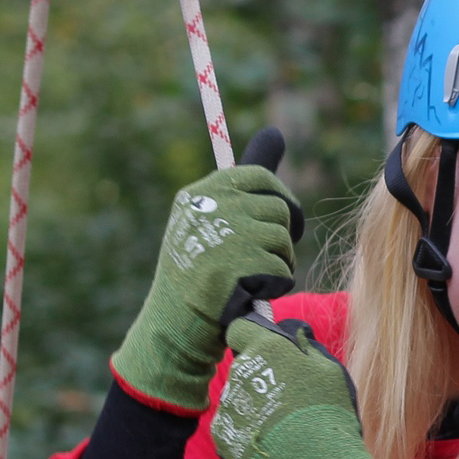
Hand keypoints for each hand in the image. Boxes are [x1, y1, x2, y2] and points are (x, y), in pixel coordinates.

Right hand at [109, 129, 304, 411]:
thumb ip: (246, 181)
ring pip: (283, 241)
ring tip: (248, 279)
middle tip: (265, 259)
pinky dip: (272, 287)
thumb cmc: (200, 272)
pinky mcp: (237, 266)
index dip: (279, 201)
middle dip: (281, 237)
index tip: (279, 222)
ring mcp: (223, 235)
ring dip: (278, 264)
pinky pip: (281, 269)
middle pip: (279, 209)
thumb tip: (277, 132)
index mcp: (202, 194)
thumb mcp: (214, 219)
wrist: (175, 326)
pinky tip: (246, 294)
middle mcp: (210, 208)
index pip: (260, 178)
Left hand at [211, 309, 392, 458]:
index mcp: (266, 349)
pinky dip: (245, 431)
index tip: (267, 351)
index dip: (252, 337)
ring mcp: (227, 405)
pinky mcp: (221, 435)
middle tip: (287, 398)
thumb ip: (307, 349)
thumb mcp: (330, 372)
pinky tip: (270, 442)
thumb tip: (295, 336)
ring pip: (237, 397)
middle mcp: (239, 373)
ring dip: (253, 405)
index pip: (240, 330)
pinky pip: (231, 425)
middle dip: (259, 376)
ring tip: (281, 427)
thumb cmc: (328, 414)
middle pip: (243, 367)